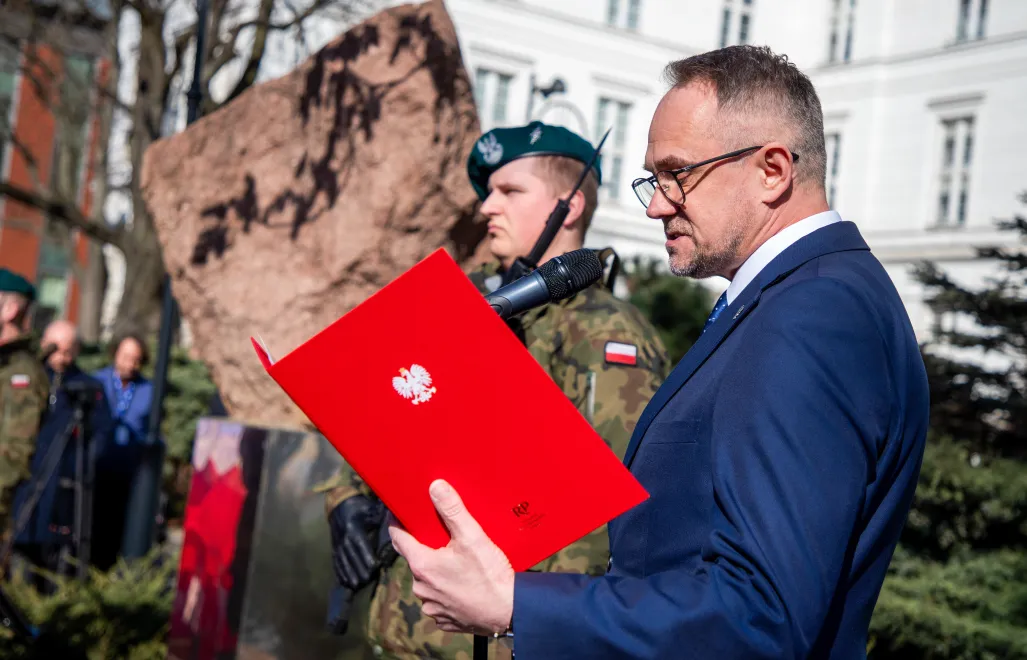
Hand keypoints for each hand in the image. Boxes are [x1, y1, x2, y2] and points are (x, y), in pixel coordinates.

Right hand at [328, 494, 383, 589]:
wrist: (339, 505)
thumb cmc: (359, 508)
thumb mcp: (370, 509)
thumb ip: (381, 516)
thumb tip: (395, 519)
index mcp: (354, 528)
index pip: (361, 545)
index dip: (367, 556)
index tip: (374, 567)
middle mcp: (344, 538)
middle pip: (352, 556)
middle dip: (359, 569)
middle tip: (366, 581)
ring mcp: (337, 543)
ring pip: (343, 561)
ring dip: (349, 574)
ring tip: (356, 585)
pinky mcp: (334, 548)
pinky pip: (336, 561)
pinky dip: (340, 572)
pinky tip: (344, 582)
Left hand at [389, 480, 513, 634]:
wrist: (510, 611)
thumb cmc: (490, 576)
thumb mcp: (472, 536)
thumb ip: (452, 510)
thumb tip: (435, 486)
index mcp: (423, 565)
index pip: (398, 538)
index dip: (398, 524)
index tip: (400, 515)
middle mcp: (421, 588)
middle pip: (415, 560)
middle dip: (425, 548)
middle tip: (442, 537)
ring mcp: (432, 606)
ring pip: (427, 581)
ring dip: (436, 571)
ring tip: (456, 562)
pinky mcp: (444, 619)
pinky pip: (439, 599)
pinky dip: (447, 590)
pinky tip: (463, 584)